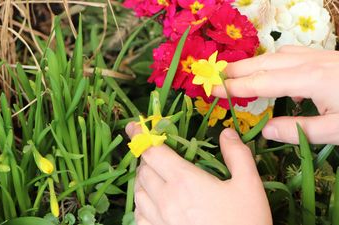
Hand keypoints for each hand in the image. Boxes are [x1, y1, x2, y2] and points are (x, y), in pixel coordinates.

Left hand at [126, 124, 271, 224]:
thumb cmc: (245, 222)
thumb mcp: (249, 186)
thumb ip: (238, 155)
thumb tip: (227, 133)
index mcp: (184, 181)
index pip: (152, 152)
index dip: (140, 136)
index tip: (133, 127)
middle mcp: (165, 199)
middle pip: (143, 170)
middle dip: (147, 158)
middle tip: (159, 155)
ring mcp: (158, 220)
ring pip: (137, 192)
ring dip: (143, 179)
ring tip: (155, 176)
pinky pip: (138, 215)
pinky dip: (142, 203)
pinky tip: (154, 203)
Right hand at [213, 45, 338, 144]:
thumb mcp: (336, 130)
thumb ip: (299, 130)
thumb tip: (266, 131)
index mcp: (309, 80)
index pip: (261, 83)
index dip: (235, 87)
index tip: (214, 90)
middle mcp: (310, 62)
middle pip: (264, 62)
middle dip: (238, 69)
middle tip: (216, 75)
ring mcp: (319, 56)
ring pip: (278, 54)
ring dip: (254, 63)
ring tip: (238, 72)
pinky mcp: (327, 56)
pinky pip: (293, 53)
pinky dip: (276, 60)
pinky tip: (277, 72)